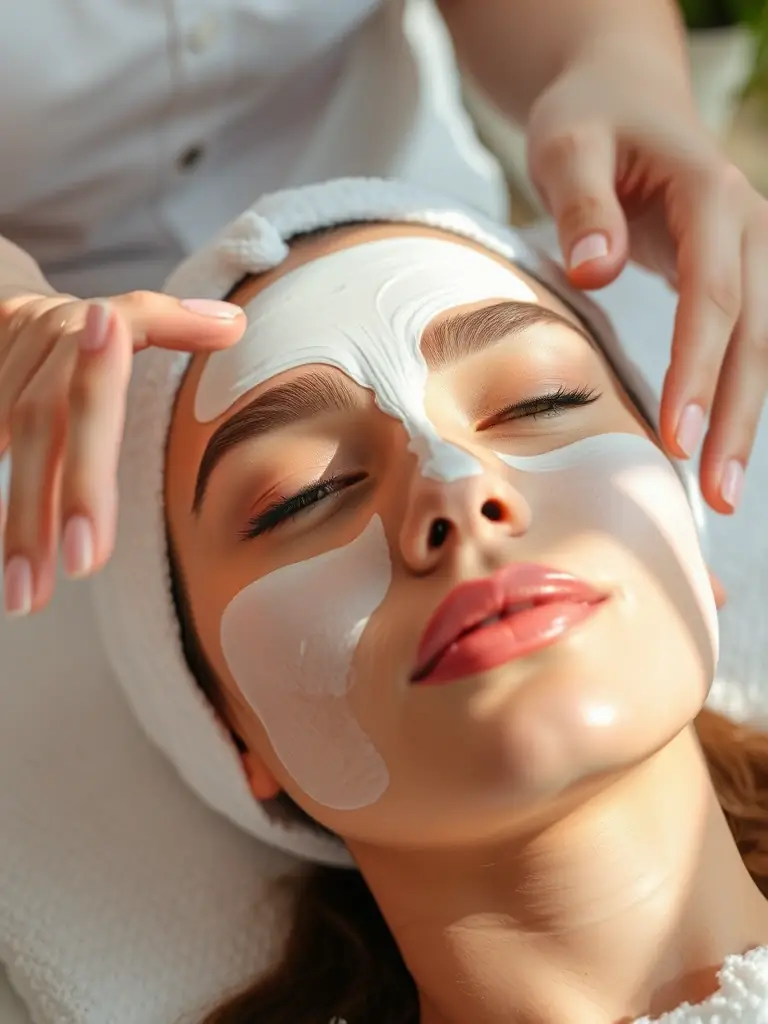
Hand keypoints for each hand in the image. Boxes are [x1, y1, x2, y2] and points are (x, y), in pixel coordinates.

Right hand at [0, 292, 244, 615]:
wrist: (12, 312)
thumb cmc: (94, 332)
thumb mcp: (133, 316)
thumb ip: (174, 325)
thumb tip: (234, 326)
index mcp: (89, 332)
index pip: (97, 373)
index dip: (99, 381)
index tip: (102, 433)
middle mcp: (41, 353)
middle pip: (47, 424)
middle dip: (66, 492)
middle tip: (84, 562)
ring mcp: (5, 376)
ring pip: (5, 448)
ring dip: (17, 526)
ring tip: (29, 595)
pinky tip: (7, 573)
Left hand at [526, 46, 767, 514]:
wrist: (620, 94)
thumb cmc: (589, 118)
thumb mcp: (567, 141)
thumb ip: (581, 201)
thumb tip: (595, 271)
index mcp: (712, 194)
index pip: (713, 295)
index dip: (698, 368)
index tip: (678, 437)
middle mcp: (749, 225)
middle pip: (755, 333)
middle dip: (735, 416)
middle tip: (715, 493)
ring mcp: (750, 251)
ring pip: (762, 345)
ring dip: (743, 418)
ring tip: (721, 491)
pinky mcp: (735, 272)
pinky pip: (746, 341)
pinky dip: (733, 394)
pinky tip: (717, 444)